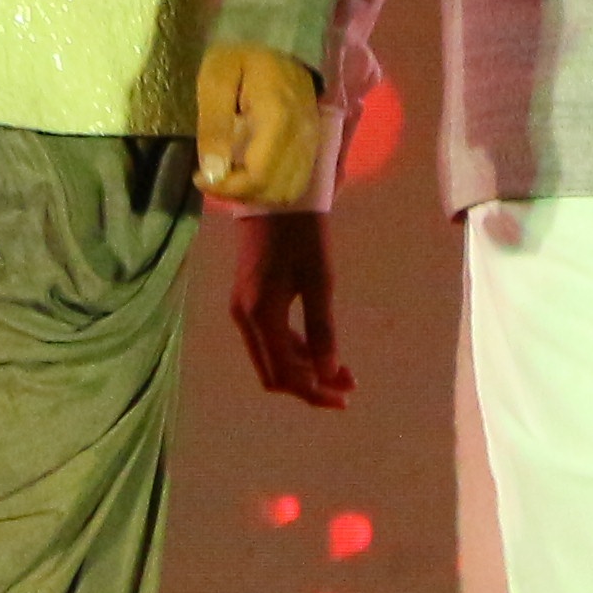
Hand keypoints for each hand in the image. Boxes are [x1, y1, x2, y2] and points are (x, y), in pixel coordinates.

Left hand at [194, 44, 321, 206]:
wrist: (282, 31)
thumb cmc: (242, 51)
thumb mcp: (216, 79)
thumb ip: (214, 126)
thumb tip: (212, 173)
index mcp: (277, 120)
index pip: (258, 177)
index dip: (226, 188)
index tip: (199, 176)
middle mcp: (302, 136)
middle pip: (275, 191)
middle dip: (239, 194)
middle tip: (213, 177)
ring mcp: (312, 140)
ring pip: (289, 191)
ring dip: (257, 194)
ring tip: (231, 176)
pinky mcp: (313, 141)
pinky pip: (298, 180)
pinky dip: (273, 187)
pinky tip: (251, 172)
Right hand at [234, 211, 354, 407]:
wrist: (274, 194)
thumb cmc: (302, 233)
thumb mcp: (319, 280)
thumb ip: (322, 330)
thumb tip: (329, 373)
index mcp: (260, 316)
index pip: (285, 373)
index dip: (314, 391)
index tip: (344, 397)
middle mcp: (245, 320)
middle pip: (275, 372)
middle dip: (311, 384)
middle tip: (348, 384)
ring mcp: (243, 311)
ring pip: (272, 357)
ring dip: (305, 368)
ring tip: (343, 369)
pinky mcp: (248, 301)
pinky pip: (269, 339)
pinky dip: (295, 350)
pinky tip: (320, 349)